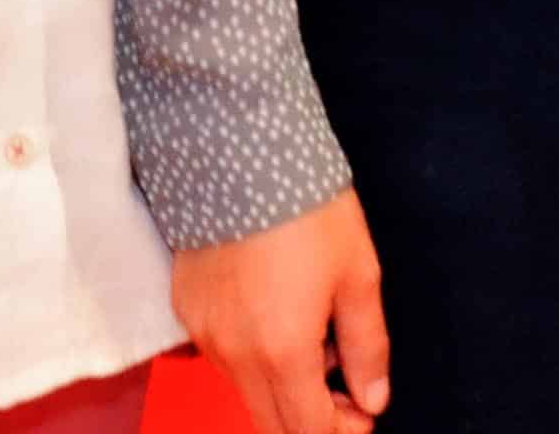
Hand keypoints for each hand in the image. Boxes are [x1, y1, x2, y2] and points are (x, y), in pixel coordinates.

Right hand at [170, 192, 388, 433]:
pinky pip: (222, 358)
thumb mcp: (358, 274)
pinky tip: (277, 314)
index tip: (362, 411)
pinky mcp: (186, 313)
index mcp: (283, 353)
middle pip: (272, 424)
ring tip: (316, 333)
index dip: (342, 432)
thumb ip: (367, 346)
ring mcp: (204, 337)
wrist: (239, 152)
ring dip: (283, 387)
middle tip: (344, 385)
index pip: (308, 431)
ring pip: (246, 392)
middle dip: (312, 419)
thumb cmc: (307, 208)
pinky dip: (252, 358)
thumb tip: (373, 398)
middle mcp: (235, 356)